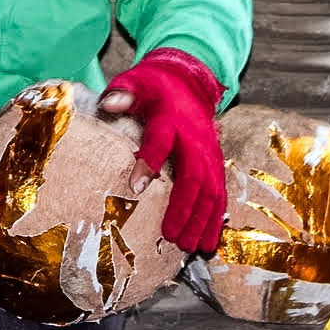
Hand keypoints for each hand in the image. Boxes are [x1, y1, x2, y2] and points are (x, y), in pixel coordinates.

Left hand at [98, 47, 226, 253]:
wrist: (187, 84)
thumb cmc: (154, 89)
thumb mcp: (136, 82)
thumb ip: (122, 92)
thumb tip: (109, 103)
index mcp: (170, 119)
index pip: (160, 140)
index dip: (149, 161)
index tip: (136, 186)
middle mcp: (194, 138)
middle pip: (193, 174)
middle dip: (185, 207)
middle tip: (172, 236)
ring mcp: (209, 152)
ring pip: (212, 189)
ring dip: (203, 220)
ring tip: (191, 247)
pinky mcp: (216, 163)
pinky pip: (220, 193)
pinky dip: (216, 218)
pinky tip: (209, 241)